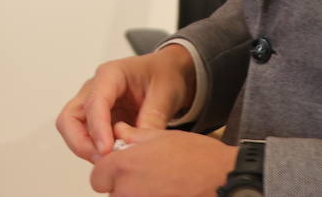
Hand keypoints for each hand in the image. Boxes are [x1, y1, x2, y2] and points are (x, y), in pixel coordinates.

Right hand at [56, 44, 196, 160]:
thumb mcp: (165, 94)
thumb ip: (153, 119)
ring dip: (87, 149)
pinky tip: (117, 157)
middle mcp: (94, 88)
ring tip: (114, 161)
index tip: (107, 151)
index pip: (94, 101)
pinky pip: (86, 138)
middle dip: (81, 143)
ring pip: (72, 130)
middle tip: (105, 161)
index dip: (97, 128)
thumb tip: (138, 148)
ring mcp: (92, 105)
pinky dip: (96, 151)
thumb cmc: (163, 75)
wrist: (167, 73)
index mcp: (111, 74)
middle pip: (70, 118)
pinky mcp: (97, 120)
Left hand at [89, 123, 234, 196]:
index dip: (109, 171)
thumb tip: (119, 131)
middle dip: (122, 184)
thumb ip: (134, 136)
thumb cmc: (198, 159)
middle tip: (146, 175)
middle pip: (110, 192)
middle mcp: (126, 190)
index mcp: (124, 165)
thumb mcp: (162, 136)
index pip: (97, 176)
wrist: (224, 181)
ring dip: (135, 193)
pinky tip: (166, 190)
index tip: (123, 167)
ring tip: (160, 183)